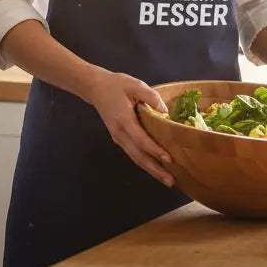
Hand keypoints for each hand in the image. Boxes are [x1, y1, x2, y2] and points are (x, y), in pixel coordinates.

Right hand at [86, 69, 175, 186]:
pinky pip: (133, 154)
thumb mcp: (134, 85)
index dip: (155, 150)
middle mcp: (120, 133)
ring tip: (167, 181)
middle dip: (155, 169)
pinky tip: (155, 169)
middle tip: (172, 181)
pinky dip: (145, 163)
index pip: (141, 139)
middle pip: (138, 155)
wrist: (95, 88)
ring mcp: (118, 137)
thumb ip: (150, 96)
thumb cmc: (116, 85)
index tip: (169, 159)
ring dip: (151, 171)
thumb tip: (165, 111)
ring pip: (136, 158)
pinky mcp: (119, 138)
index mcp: (124, 119)